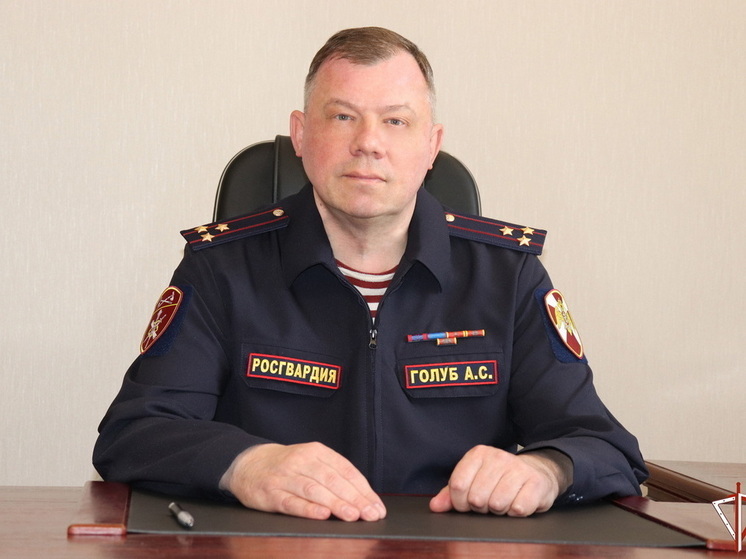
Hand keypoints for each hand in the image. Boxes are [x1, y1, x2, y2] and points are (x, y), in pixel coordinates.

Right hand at [219, 442, 385, 521]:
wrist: (248, 463)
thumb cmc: (288, 466)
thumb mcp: (311, 460)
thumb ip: (334, 475)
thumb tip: (363, 498)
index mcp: (317, 451)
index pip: (345, 470)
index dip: (363, 489)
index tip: (376, 507)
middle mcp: (302, 461)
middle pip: (332, 479)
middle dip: (354, 498)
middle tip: (370, 514)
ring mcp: (286, 477)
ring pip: (314, 490)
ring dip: (335, 504)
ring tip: (352, 515)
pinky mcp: (271, 493)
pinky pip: (291, 502)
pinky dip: (308, 509)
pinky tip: (322, 515)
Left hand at [429, 446, 571, 516]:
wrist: (536, 472)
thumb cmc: (499, 479)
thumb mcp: (473, 480)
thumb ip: (451, 493)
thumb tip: (435, 506)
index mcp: (478, 454)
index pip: (458, 485)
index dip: (459, 503)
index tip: (467, 504)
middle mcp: (498, 457)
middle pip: (476, 498)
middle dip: (481, 508)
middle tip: (489, 502)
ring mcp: (518, 468)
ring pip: (497, 504)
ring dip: (499, 511)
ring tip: (504, 502)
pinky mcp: (536, 483)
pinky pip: (518, 509)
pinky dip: (516, 513)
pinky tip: (518, 502)